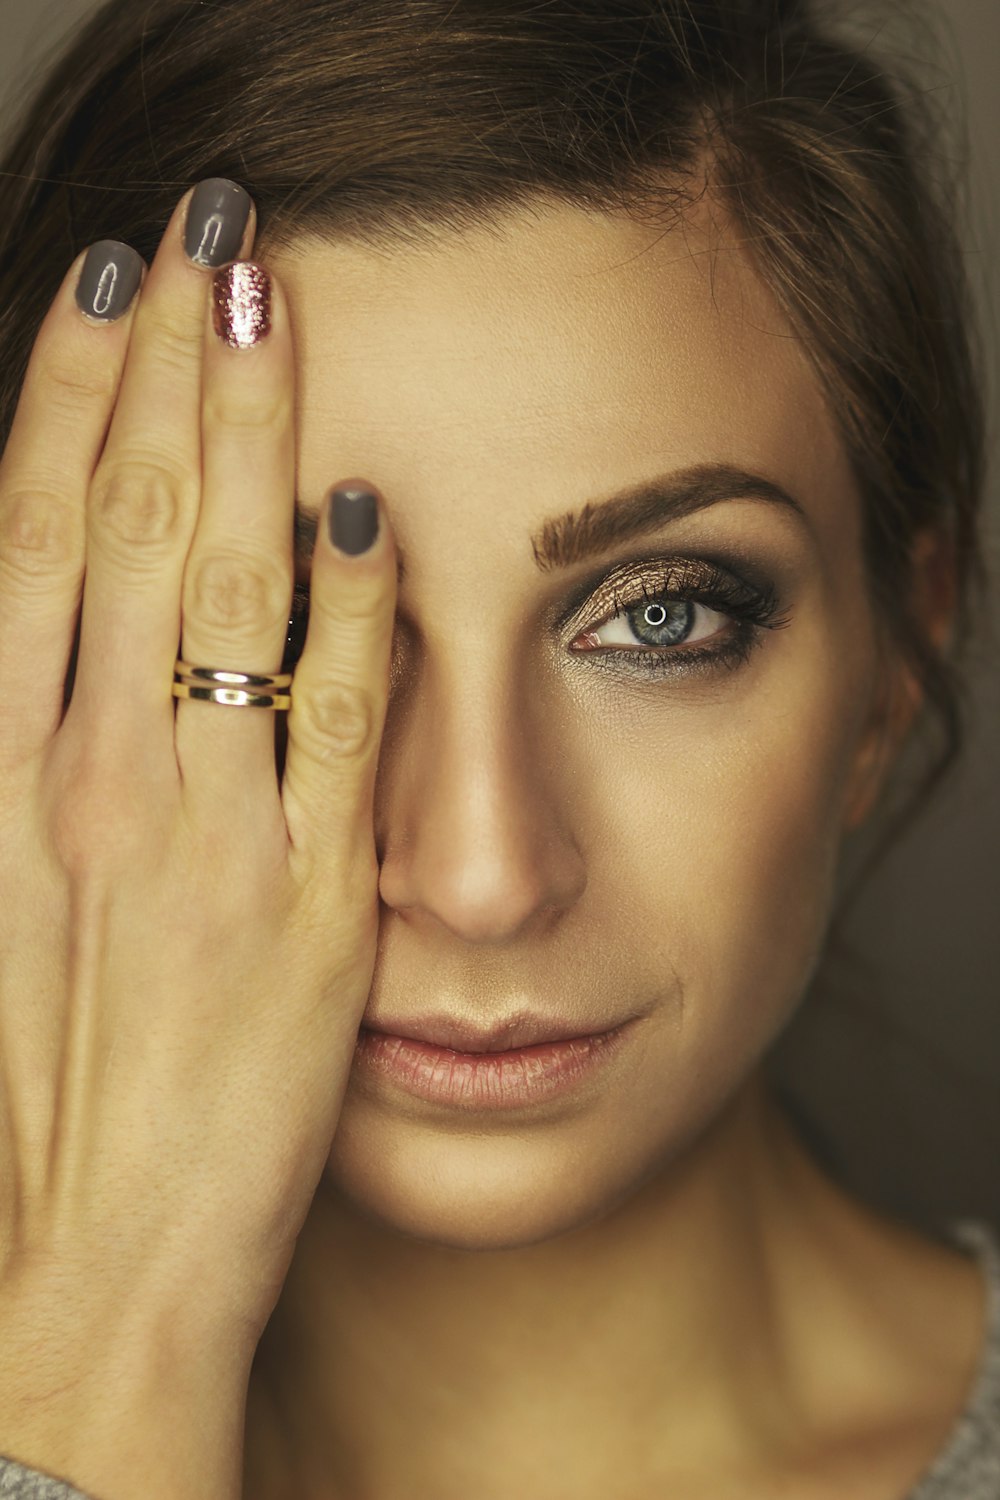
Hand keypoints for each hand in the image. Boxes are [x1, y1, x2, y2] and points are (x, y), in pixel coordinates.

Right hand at [0, 179, 395, 1459]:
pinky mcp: (313, 911)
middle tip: (215, 230)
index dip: (68, 392)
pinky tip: (372, 513)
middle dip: (176, 361)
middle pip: (137, 519)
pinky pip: (340, 728)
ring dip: (258, 431)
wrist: (65, 1295)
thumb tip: (49, 623)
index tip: (109, 285)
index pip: (36, 531)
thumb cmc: (10, 1107)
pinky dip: (356, 615)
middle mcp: (91, 778)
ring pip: (232, 587)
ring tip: (283, 306)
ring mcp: (208, 836)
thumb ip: (17, 754)